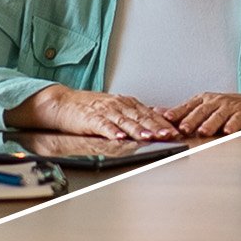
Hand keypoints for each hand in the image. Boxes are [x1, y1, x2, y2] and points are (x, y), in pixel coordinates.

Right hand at [12, 86, 178, 140]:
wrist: (63, 102)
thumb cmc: (90, 107)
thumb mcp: (117, 107)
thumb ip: (137, 112)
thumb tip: (161, 114)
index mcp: (126, 103)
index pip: (149, 113)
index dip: (163, 122)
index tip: (177, 131)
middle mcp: (118, 105)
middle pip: (141, 117)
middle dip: (156, 126)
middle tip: (170, 135)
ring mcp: (105, 111)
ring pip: (125, 121)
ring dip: (138, 130)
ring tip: (149, 137)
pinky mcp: (91, 119)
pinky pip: (103, 126)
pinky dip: (112, 132)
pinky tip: (120, 137)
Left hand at [164, 92, 240, 136]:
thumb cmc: (226, 109)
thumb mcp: (204, 107)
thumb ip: (182, 112)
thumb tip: (156, 112)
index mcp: (203, 100)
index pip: (188, 106)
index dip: (177, 113)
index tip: (167, 119)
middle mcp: (215, 102)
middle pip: (201, 111)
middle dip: (191, 120)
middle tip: (183, 128)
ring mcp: (230, 107)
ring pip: (218, 115)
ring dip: (210, 124)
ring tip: (203, 132)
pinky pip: (237, 120)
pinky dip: (232, 125)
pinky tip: (228, 131)